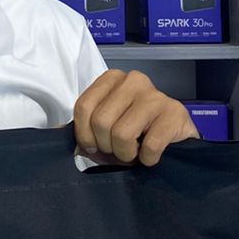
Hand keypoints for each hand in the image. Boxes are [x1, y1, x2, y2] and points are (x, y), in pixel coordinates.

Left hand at [73, 69, 199, 166]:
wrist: (175, 141)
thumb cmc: (136, 134)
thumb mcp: (105, 129)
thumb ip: (84, 129)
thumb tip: (62, 136)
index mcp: (112, 79)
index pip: (84, 106)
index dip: (85, 135)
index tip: (95, 145)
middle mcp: (134, 80)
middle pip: (101, 121)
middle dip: (108, 146)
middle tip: (121, 149)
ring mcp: (156, 95)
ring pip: (122, 133)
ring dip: (127, 154)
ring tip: (136, 152)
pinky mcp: (175, 113)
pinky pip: (150, 145)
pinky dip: (148, 159)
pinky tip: (153, 155)